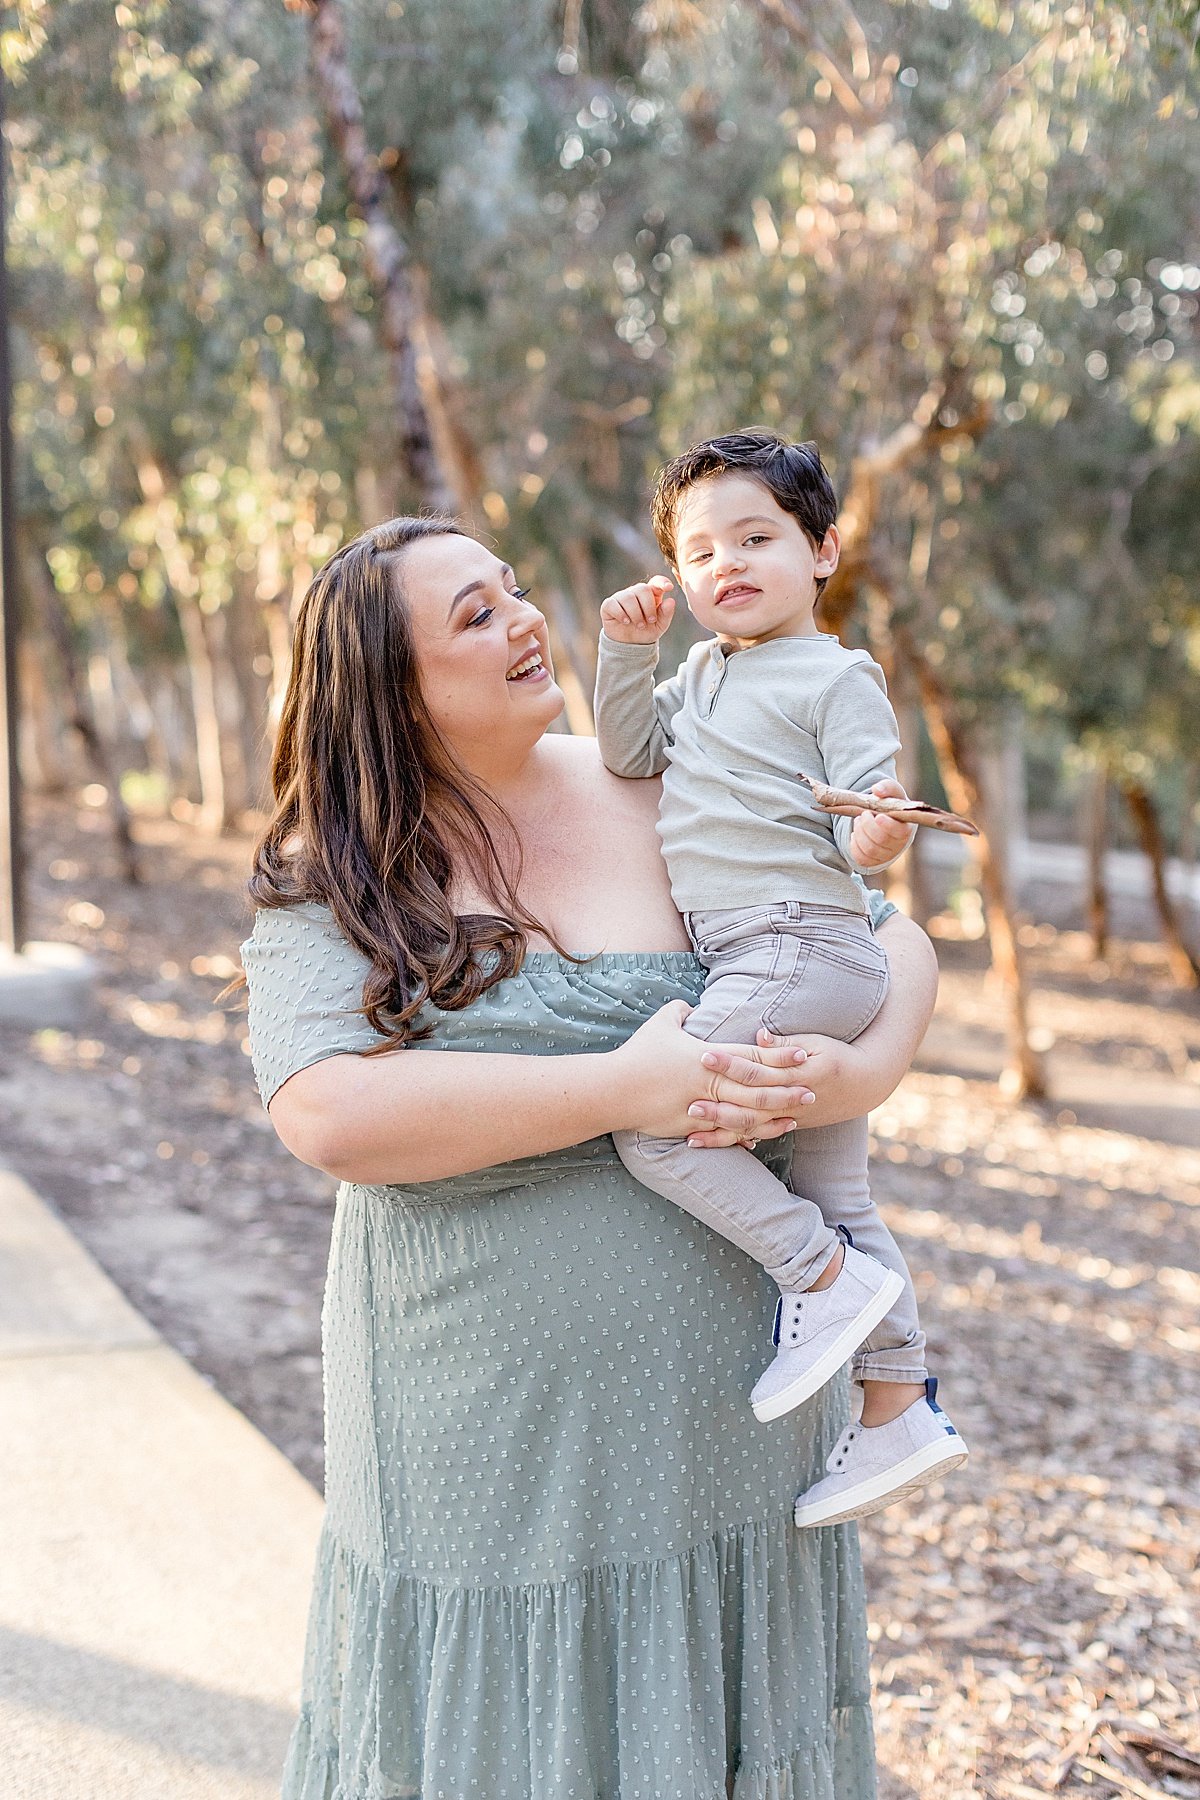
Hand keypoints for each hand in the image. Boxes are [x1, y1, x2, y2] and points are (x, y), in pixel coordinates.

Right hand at [600, 576, 674, 644]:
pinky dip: (621, 614)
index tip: (669, 588)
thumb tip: (671, 601)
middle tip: (650, 621)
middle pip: (643, 588)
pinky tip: (626, 622)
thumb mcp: (660, 626)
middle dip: (648, 607)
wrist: (630, 645)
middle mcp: (635, 592)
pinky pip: (613, 604)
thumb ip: (666, 614)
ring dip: (636, 614)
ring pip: (628, 597)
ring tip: (639, 625)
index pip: (656, 582)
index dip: (662, 582)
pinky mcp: (609, 605)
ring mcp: (621, 597)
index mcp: (651, 594)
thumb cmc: (646, 631)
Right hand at [611, 1001, 814, 1142]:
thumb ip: (679, 1012)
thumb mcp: (659, 1025)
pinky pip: (724, 1133)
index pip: (752, 1056)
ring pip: (746, 1115)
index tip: (802, 1055)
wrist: (613, 1090)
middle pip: (757, 1089)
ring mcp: (701, 1108)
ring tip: (795, 1117)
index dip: (779, 1056)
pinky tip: (760, 1138)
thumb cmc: (637, 1055)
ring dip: (772, 1116)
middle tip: (812, 1091)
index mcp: (707, 1057)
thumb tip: (689, 1006)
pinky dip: (744, 1135)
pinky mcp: (691, 1127)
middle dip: (787, 1090)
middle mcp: (709, 1084)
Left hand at [849, 777, 914, 869]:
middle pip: (881, 841)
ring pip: (869, 850)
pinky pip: (860, 857)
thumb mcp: (892, 792)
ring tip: (859, 821)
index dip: (888, 826)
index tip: (878, 816)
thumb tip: (877, 790)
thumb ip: (887, 787)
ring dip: (859, 833)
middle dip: (868, 825)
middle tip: (864, 814)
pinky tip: (857, 833)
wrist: (884, 818)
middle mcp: (898, 845)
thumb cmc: (891, 805)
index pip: (900, 832)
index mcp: (906, 828)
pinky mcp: (872, 861)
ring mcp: (885, 855)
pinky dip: (854, 844)